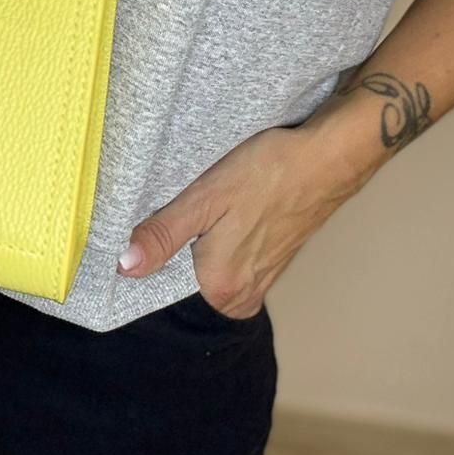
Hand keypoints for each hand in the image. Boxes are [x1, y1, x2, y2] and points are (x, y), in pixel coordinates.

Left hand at [116, 121, 376, 319]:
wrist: (328, 158)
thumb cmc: (268, 173)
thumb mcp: (205, 199)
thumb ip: (164, 235)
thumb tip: (125, 265)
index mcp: (220, 288)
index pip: (164, 288)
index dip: (150, 258)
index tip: (144, 231)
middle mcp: (242, 296)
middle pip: (187, 281)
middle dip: (175, 252)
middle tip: (176, 213)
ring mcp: (260, 282)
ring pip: (208, 270)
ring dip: (197, 245)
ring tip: (201, 212)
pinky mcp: (271, 265)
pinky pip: (229, 262)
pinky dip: (219, 242)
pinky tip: (223, 215)